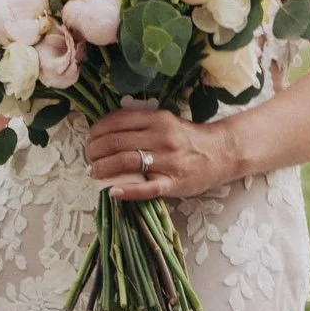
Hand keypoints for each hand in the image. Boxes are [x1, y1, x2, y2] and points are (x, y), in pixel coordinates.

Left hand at [85, 108, 237, 200]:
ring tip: (93, 172)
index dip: (97, 131)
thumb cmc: (187, 138)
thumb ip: (140, 122)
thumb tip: (105, 128)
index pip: (117, 122)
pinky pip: (147, 188)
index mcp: (158, 119)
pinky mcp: (173, 183)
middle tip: (88, 157)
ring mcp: (168, 161)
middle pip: (116, 142)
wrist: (221, 153)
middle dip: (95, 150)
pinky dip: (128, 191)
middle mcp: (162, 137)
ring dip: (103, 168)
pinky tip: (113, 192)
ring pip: (126, 161)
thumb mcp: (166, 121)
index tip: (89, 138)